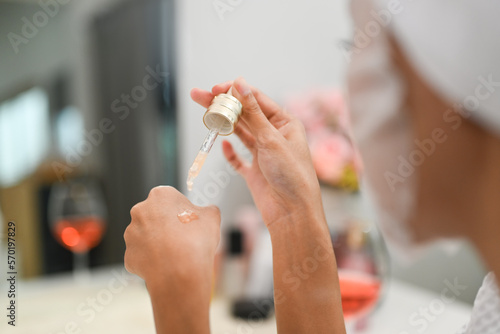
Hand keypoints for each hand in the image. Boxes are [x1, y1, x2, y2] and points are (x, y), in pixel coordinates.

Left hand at [124, 186, 219, 333]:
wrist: (180, 272)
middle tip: (184, 237)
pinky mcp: (129, 255)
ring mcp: (131, 234)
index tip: (190, 222)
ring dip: (159, 242)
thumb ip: (207, 210)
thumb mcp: (212, 217)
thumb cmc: (196, 241)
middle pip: (156, 215)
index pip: (171, 198)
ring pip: (147, 236)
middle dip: (167, 224)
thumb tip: (207, 212)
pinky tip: (167, 264)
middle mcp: (140, 211)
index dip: (182, 210)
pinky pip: (143, 255)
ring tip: (176, 253)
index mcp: (160, 195)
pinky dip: (153, 260)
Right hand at [191, 78, 323, 226]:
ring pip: (240, 134)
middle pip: (245, 115)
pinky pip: (238, 159)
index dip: (236, 92)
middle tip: (199, 95)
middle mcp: (274, 136)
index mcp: (285, 123)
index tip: (216, 88)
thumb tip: (240, 83)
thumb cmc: (291, 174)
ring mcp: (263, 154)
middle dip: (223, 104)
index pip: (257, 100)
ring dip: (223, 124)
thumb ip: (253, 112)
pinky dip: (230, 152)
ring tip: (205, 112)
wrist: (293, 212)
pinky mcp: (255, 172)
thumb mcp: (271, 139)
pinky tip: (222, 144)